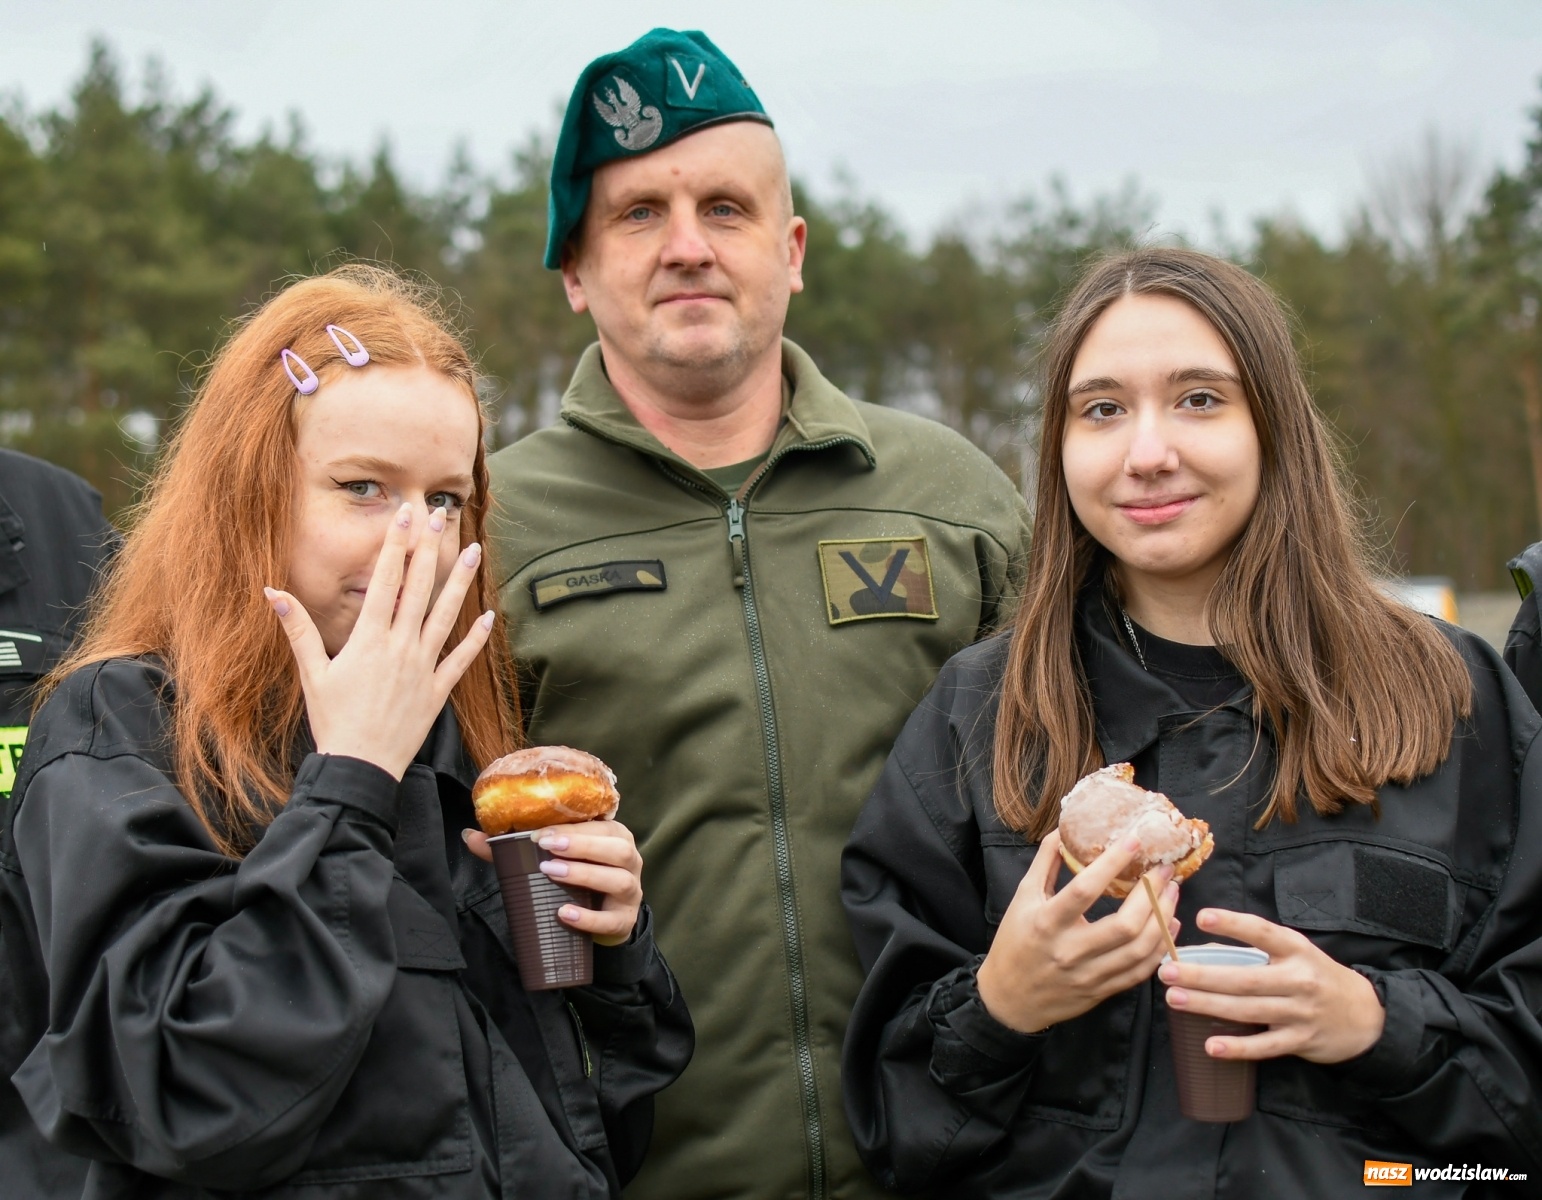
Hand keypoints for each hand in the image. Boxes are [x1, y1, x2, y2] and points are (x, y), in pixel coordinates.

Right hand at [265, 503, 494, 779]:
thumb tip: (271, 591)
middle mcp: (400, 647)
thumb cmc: (332, 721)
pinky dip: (476, 638)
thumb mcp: (310, 673)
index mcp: (369, 638)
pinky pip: (462, 660)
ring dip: (461, 581)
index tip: (405, 515)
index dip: (396, 544)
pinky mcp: (438, 691)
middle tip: (440, 516)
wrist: (360, 767)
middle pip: (419, 588)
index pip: (386, 580)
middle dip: (429, 549)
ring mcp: (423, 668)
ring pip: (446, 615)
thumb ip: (296, 628)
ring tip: (473, 550)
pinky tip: (488, 616)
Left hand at [463, 820, 643, 946]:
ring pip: (618, 880)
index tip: (541, 834)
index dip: (573, 829)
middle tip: (547, 848)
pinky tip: (565, 914)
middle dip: (583, 846)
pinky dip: (588, 918)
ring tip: (552, 872)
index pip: (599, 827)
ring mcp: (630, 891)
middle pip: (617, 849)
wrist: (605, 917)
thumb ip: (513, 849)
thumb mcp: (554, 859)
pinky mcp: (623, 920)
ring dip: (585, 875)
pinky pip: (611, 920)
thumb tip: (468, 835)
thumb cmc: (578, 879)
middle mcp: (629, 860)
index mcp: (614, 837)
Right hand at [976, 829, 1179, 1033]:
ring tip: (1171, 893)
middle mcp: (1070, 951)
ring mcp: (1089, 975)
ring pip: (1139, 949)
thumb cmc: (1014, 942)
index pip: (1084, 890)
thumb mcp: (1022, 898)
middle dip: (1152, 894)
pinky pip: (1140, 971)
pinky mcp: (1102, 991)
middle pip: (1124, 925)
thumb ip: (1045, 863)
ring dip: (1163, 919)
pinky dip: (1160, 946)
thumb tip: (1064, 829)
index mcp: (1047, 922)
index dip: (1111, 863)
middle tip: (1165, 870)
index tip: (1134, 841)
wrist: (1009, 998)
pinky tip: (1169, 926)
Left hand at [1158, 908, 1385, 1063]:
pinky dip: (1237, 1048)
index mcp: (1296, 950)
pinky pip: (1264, 1047)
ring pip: (1248, 1010)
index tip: (1203, 917)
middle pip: (1245, 978)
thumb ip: (1258, 949)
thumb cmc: (1318, 977)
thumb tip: (1206, 949)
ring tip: (1175, 999)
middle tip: (1167, 971)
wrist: (1366, 1016)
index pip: (1263, 933)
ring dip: (1208, 1006)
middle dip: (1202, 975)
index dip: (1234, 925)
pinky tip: (1210, 1046)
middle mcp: (1298, 980)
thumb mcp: (1296, 953)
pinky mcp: (1300, 1041)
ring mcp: (1299, 1013)